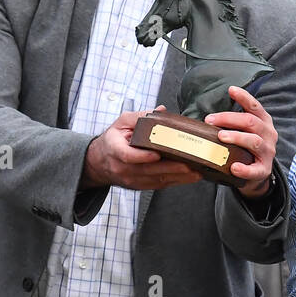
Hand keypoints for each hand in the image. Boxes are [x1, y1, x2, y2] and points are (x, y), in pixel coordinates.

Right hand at [82, 105, 204, 189]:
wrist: (100, 162)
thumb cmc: (113, 140)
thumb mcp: (121, 123)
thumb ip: (139, 116)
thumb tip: (161, 111)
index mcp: (115, 149)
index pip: (127, 156)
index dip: (142, 156)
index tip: (156, 155)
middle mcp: (122, 168)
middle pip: (148, 170)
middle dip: (170, 168)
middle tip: (189, 164)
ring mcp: (132, 179)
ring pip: (156, 180)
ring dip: (178, 177)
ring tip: (195, 171)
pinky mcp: (141, 186)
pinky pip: (160, 185)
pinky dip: (176, 181)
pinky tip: (190, 177)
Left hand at [204, 86, 277, 199]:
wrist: (257, 172)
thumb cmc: (246, 148)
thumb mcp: (245, 131)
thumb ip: (233, 122)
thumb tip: (207, 115)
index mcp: (264, 122)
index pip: (255, 107)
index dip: (244, 97)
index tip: (231, 89)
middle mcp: (269, 134)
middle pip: (251, 122)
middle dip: (229, 119)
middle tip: (209, 120)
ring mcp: (268, 152)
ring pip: (254, 141)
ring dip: (237, 137)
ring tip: (221, 137)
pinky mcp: (264, 170)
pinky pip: (255, 170)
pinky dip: (244, 169)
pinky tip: (234, 167)